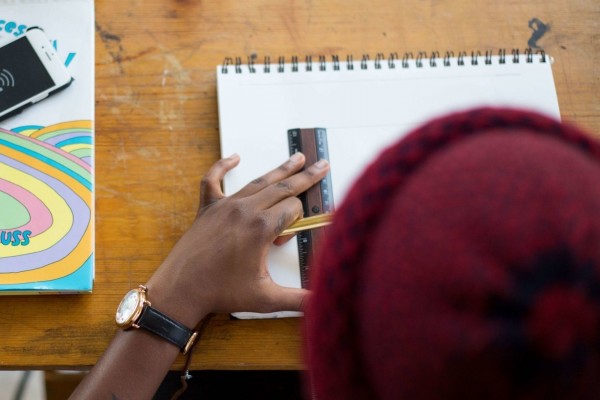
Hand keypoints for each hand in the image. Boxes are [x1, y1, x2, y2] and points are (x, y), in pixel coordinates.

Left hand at [145, 152, 329, 326]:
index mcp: (261, 228)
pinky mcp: (207, 208)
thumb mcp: (265, 299)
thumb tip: (322, 303)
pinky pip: (213, 179)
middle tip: (322, 164)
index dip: (297, 223)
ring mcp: (225, 206)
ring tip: (297, 158)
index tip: (285, 240)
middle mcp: (245, 211)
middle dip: (306, 176)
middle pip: (283, 187)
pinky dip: (222, 166)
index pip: (293, 210)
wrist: (181, 290)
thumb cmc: (221, 293)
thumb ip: (298, 300)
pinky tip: (234, 157)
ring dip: (279, 169)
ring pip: (258, 182)